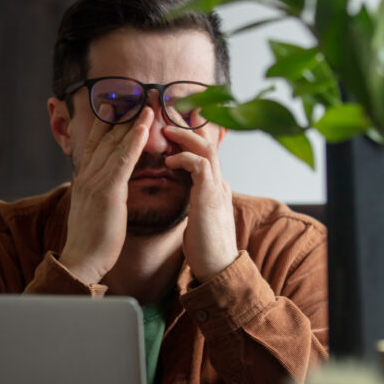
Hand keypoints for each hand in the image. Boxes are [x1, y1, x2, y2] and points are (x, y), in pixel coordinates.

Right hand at [59, 105, 152, 282]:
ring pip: (116, 144)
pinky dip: (134, 142)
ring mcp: (96, 181)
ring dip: (133, 122)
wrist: (82, 259)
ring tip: (147, 104)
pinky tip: (144, 128)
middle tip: (135, 93)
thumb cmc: (92, 240)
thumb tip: (107, 186)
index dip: (105, 121)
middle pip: (105, 137)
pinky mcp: (107, 192)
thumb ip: (99, 192)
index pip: (95, 143)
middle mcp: (88, 175)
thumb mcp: (93, 209)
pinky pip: (123, 161)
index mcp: (84, 178)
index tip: (115, 103)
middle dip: (122, 115)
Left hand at [163, 114, 237, 281]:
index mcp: (215, 185)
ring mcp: (218, 187)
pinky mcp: (211, 197)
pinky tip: (170, 161)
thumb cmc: (205, 247)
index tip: (169, 125)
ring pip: (206, 147)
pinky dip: (184, 158)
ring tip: (165, 130)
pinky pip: (201, 165)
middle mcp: (219, 181)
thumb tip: (183, 191)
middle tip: (164, 114)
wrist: (218, 269)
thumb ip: (195, 198)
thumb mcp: (198, 215)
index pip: (204, 150)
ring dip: (184, 135)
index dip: (188, 134)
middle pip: (207, 140)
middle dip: (186, 124)